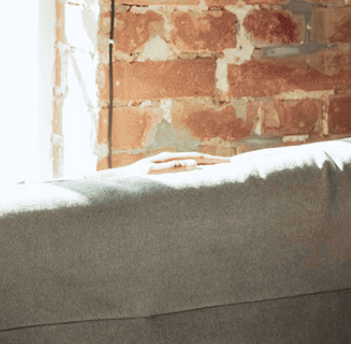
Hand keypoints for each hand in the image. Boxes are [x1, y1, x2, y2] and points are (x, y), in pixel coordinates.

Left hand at [100, 150, 230, 176]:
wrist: (118, 179)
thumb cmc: (134, 179)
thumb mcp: (153, 174)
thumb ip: (173, 168)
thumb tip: (194, 164)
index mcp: (169, 158)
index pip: (197, 157)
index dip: (214, 161)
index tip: (229, 164)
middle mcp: (168, 158)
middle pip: (196, 157)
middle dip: (214, 161)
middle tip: (232, 165)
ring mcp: (165, 163)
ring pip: (190, 162)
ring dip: (205, 164)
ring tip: (219, 168)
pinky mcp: (161, 169)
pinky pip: (183, 168)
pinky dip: (194, 169)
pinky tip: (197, 174)